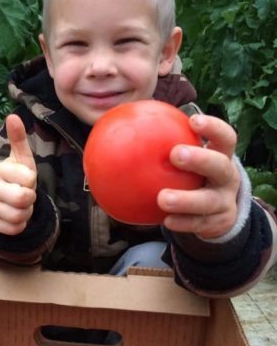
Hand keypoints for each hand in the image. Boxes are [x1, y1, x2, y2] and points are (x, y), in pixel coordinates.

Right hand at [0, 114, 36, 234]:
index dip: (33, 181)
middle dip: (31, 199)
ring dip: (26, 212)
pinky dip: (20, 225)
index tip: (27, 179)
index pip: (28, 178)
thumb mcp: (23, 159)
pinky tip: (15, 216)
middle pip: (22, 199)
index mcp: (0, 169)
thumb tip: (13, 116)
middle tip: (26, 194)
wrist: (8, 199)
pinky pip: (14, 229)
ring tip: (21, 205)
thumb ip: (19, 140)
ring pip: (19, 216)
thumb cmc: (18, 177)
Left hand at [157, 114, 240, 238]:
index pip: (224, 137)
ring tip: (163, 198)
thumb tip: (118, 131)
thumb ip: (162, 146)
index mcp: (221, 156)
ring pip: (208, 201)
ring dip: (186, 199)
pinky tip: (165, 220)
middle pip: (220, 166)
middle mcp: (227, 178)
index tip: (193, 121)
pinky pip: (199, 224)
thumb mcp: (186, 163)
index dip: (213, 128)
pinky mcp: (218, 224)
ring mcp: (224, 202)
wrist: (217, 214)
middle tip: (175, 154)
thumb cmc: (192, 178)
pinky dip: (183, 223)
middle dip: (200, 159)